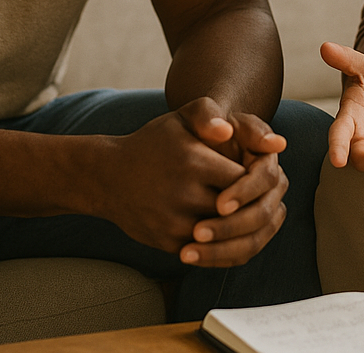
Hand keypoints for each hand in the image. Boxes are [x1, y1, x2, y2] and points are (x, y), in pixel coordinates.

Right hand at [96, 98, 285, 267]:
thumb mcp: (179, 118)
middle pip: (239, 209)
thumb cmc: (154, 143)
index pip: (245, 178)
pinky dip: (220, 242)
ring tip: (243, 212)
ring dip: (238, 225)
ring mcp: (174, 222)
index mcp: (193, 161)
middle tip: (255, 196)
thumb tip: (230, 131)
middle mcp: (184, 194)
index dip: (254, 177)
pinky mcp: (168, 243)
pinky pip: (208, 250)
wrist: (109, 177)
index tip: (253, 172)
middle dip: (249, 203)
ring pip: (225, 234)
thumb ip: (208, 114)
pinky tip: (225, 227)